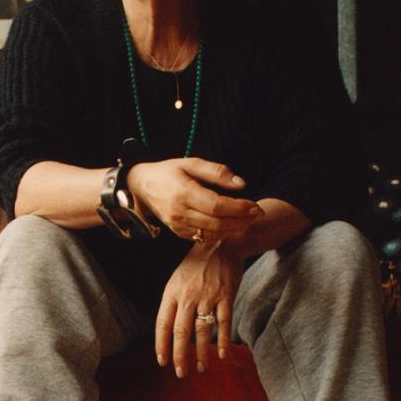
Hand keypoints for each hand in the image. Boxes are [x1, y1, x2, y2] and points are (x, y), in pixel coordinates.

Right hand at [128, 158, 259, 243]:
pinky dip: (221, 233)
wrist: (142, 186)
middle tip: (258, 214)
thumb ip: (217, 172)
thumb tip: (241, 184)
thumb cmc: (169, 171)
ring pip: (212, 233)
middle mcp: (180, 212)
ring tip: (250, 220)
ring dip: (234, 229)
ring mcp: (178, 225)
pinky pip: (203, 237)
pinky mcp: (179, 232)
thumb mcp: (191, 163)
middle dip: (241, 220)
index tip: (254, 205)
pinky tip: (233, 226)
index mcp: (184, 193)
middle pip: (217, 223)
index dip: (238, 208)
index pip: (217, 206)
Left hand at [155, 244, 242, 377]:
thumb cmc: (197, 264)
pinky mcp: (226, 295)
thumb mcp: (178, 279)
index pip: (162, 323)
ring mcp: (208, 295)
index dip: (161, 344)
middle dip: (180, 356)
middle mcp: (188, 295)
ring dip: (201, 353)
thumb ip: (173, 303)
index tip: (162, 361)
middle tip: (180, 373)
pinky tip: (222, 355)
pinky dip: (223, 340)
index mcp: (172, 292)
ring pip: (202, 330)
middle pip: (181, 331)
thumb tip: (169, 332)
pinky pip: (224, 322)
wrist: (223, 243)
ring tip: (200, 368)